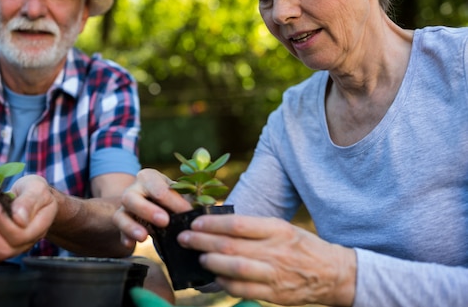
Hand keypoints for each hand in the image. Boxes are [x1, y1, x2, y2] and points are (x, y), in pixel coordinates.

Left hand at [0, 174, 57, 264]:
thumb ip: (30, 201)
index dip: (0, 220)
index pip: (18, 235)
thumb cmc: (35, 192)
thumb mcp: (37, 189)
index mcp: (36, 230)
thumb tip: (20, 219)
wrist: (31, 198)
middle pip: (1, 250)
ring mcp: (8, 251)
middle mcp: (22, 246)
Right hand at [113, 168, 191, 247]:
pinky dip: (125, 237)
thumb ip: (190, 198)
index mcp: (149, 177)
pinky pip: (118, 230)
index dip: (174, 201)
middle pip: (131, 197)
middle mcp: (133, 189)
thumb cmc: (170, 196)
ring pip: (120, 214)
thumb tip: (206, 208)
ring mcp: (124, 206)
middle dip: (148, 210)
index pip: (159, 188)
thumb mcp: (179, 192)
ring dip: (131, 226)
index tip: (188, 212)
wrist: (152, 201)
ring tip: (144, 237)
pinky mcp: (120, 221)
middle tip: (165, 221)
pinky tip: (131, 244)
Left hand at [177, 215, 355, 306]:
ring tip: (199, 258)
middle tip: (185, 238)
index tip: (195, 222)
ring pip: (235, 269)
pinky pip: (242, 290)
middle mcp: (275, 251)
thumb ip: (253, 227)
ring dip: (212, 263)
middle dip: (202, 242)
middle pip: (231, 246)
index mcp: (277, 229)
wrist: (332, 274)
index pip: (237, 224)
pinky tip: (216, 276)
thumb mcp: (282, 228)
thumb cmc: (301, 246)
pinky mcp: (274, 295)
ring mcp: (275, 274)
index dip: (212, 223)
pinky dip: (225, 283)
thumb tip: (218, 222)